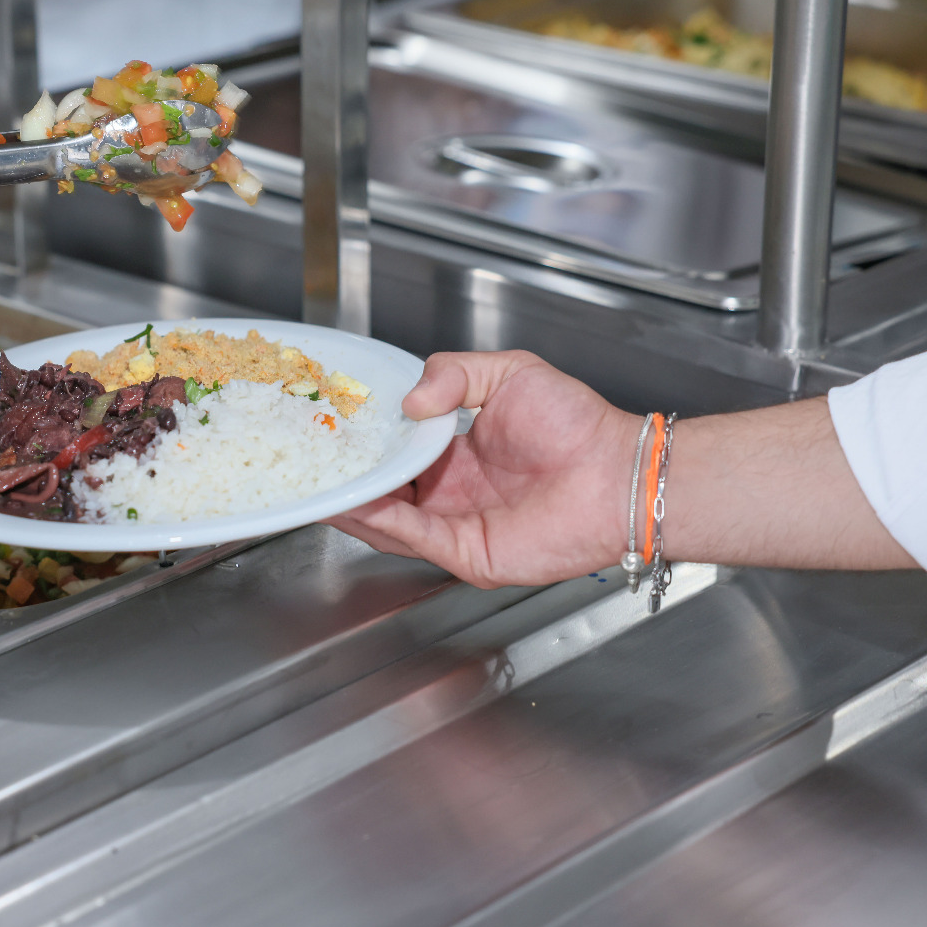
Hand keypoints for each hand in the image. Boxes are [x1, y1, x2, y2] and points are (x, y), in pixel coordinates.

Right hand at [327, 350, 637, 587]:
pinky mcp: (466, 552)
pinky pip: (413, 537)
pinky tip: (358, 500)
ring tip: (319, 482)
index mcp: (454, 454)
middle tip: (308, 458)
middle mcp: (449, 493)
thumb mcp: (509, 373)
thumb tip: (410, 401)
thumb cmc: (579, 426)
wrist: (618, 473)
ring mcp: (455, 525)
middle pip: (381, 489)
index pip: (393, 452)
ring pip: (386, 519)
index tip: (330, 425)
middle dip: (344, 475)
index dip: (362, 442)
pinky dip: (382, 520)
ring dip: (352, 501)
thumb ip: (454, 374)